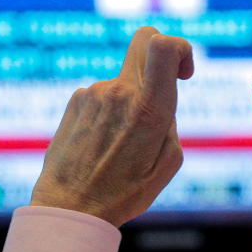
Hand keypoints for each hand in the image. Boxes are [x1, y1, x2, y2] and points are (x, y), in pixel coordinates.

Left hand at [30, 26, 194, 226]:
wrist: (69, 207)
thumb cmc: (123, 192)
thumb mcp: (167, 163)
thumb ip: (171, 121)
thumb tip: (162, 97)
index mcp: (148, 110)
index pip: (163, 45)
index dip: (180, 46)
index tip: (183, 72)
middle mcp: (120, 93)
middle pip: (144, 44)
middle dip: (159, 60)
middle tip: (156, 98)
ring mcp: (94, 93)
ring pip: (126, 81)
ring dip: (131, 102)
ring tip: (120, 144)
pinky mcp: (76, 99)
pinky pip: (105, 94)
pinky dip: (110, 111)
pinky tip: (102, 143)